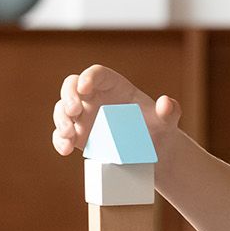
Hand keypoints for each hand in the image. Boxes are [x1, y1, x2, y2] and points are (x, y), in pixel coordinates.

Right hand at [51, 66, 183, 158]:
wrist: (152, 156)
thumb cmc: (158, 131)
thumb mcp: (167, 122)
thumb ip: (170, 111)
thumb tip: (167, 103)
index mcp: (115, 87)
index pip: (97, 74)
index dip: (88, 77)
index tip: (85, 87)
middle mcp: (96, 99)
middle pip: (72, 87)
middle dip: (68, 96)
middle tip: (74, 110)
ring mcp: (85, 118)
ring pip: (62, 110)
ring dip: (60, 120)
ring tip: (69, 133)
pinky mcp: (79, 137)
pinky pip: (62, 136)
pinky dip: (60, 141)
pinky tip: (66, 149)